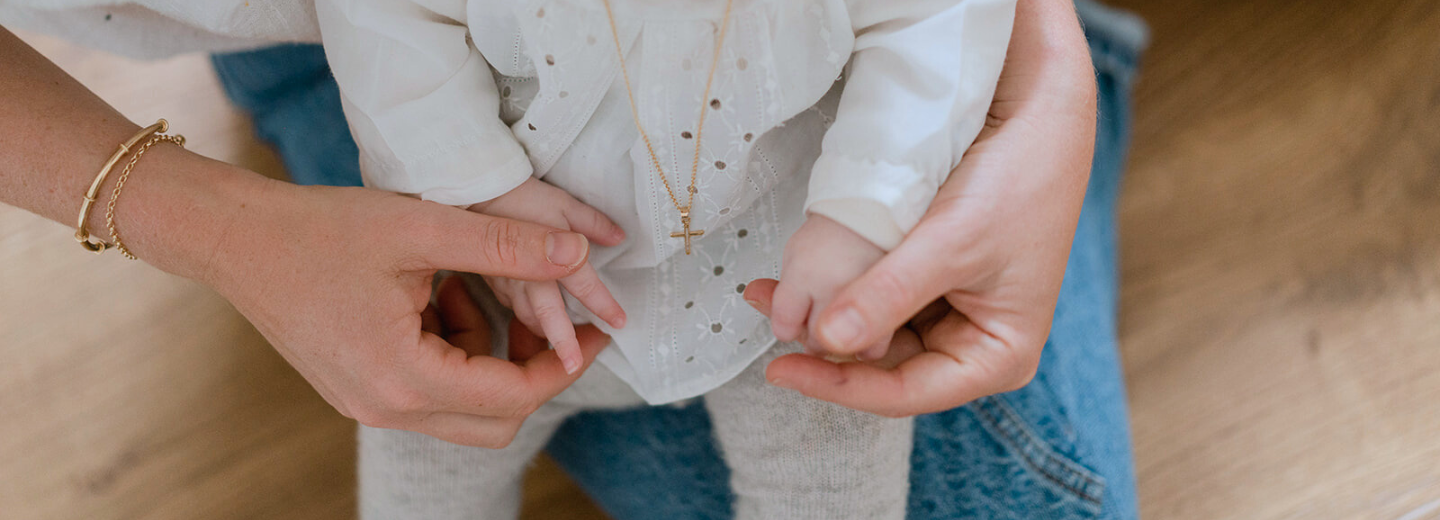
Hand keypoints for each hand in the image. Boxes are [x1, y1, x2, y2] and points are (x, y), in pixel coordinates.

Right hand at [207, 179, 610, 446]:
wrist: (233, 239)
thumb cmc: (318, 229)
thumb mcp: (422, 229)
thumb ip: (505, 245)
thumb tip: (578, 253)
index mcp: (404, 378)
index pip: (514, 397)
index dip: (566, 365)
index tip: (595, 330)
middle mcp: (386, 407)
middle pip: (495, 421)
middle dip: (535, 371)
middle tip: (556, 319)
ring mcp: (370, 404)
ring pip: (465, 407)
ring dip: (489, 354)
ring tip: (472, 284)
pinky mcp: (360, 390)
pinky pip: (432, 387)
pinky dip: (454, 347)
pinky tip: (439, 291)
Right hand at [468, 178, 626, 372]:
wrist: (457, 188)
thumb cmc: (509, 191)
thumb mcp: (556, 200)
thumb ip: (588, 221)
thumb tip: (618, 237)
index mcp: (548, 259)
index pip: (583, 288)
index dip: (603, 305)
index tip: (620, 323)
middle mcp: (524, 279)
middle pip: (548, 317)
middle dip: (563, 344)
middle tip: (575, 365)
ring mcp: (502, 283)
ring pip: (525, 316)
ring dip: (543, 331)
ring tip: (558, 347)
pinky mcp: (485, 280)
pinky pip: (508, 305)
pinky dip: (523, 314)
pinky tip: (529, 317)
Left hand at [745, 0, 1098, 416]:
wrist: (1039, 112)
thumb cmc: (1019, 181)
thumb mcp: (950, 243)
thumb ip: (888, 296)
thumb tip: (824, 340)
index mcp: (996, 357)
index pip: (904, 392)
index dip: (838, 385)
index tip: (782, 371)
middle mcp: (972, 343)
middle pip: (883, 363)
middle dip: (822, 342)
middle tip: (764, 313)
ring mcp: (949, 310)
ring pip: (872, 329)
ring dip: (822, 312)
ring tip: (766, 293)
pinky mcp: (929, 277)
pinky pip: (875, 293)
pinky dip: (838, 284)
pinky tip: (798, 275)